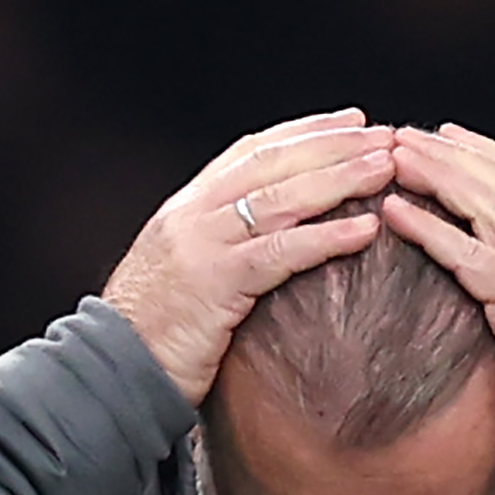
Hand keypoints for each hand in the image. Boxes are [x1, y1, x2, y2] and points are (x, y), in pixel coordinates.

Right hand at [102, 110, 396, 404]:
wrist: (107, 372)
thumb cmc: (152, 335)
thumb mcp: (184, 275)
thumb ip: (219, 246)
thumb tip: (266, 236)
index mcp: (187, 207)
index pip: (253, 151)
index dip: (306, 132)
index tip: (353, 122)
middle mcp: (193, 214)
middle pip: (274, 163)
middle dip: (334, 146)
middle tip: (388, 136)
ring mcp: (201, 244)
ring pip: (282, 198)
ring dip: (340, 180)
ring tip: (386, 170)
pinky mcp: (214, 284)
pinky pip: (280, 252)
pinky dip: (326, 237)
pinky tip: (365, 230)